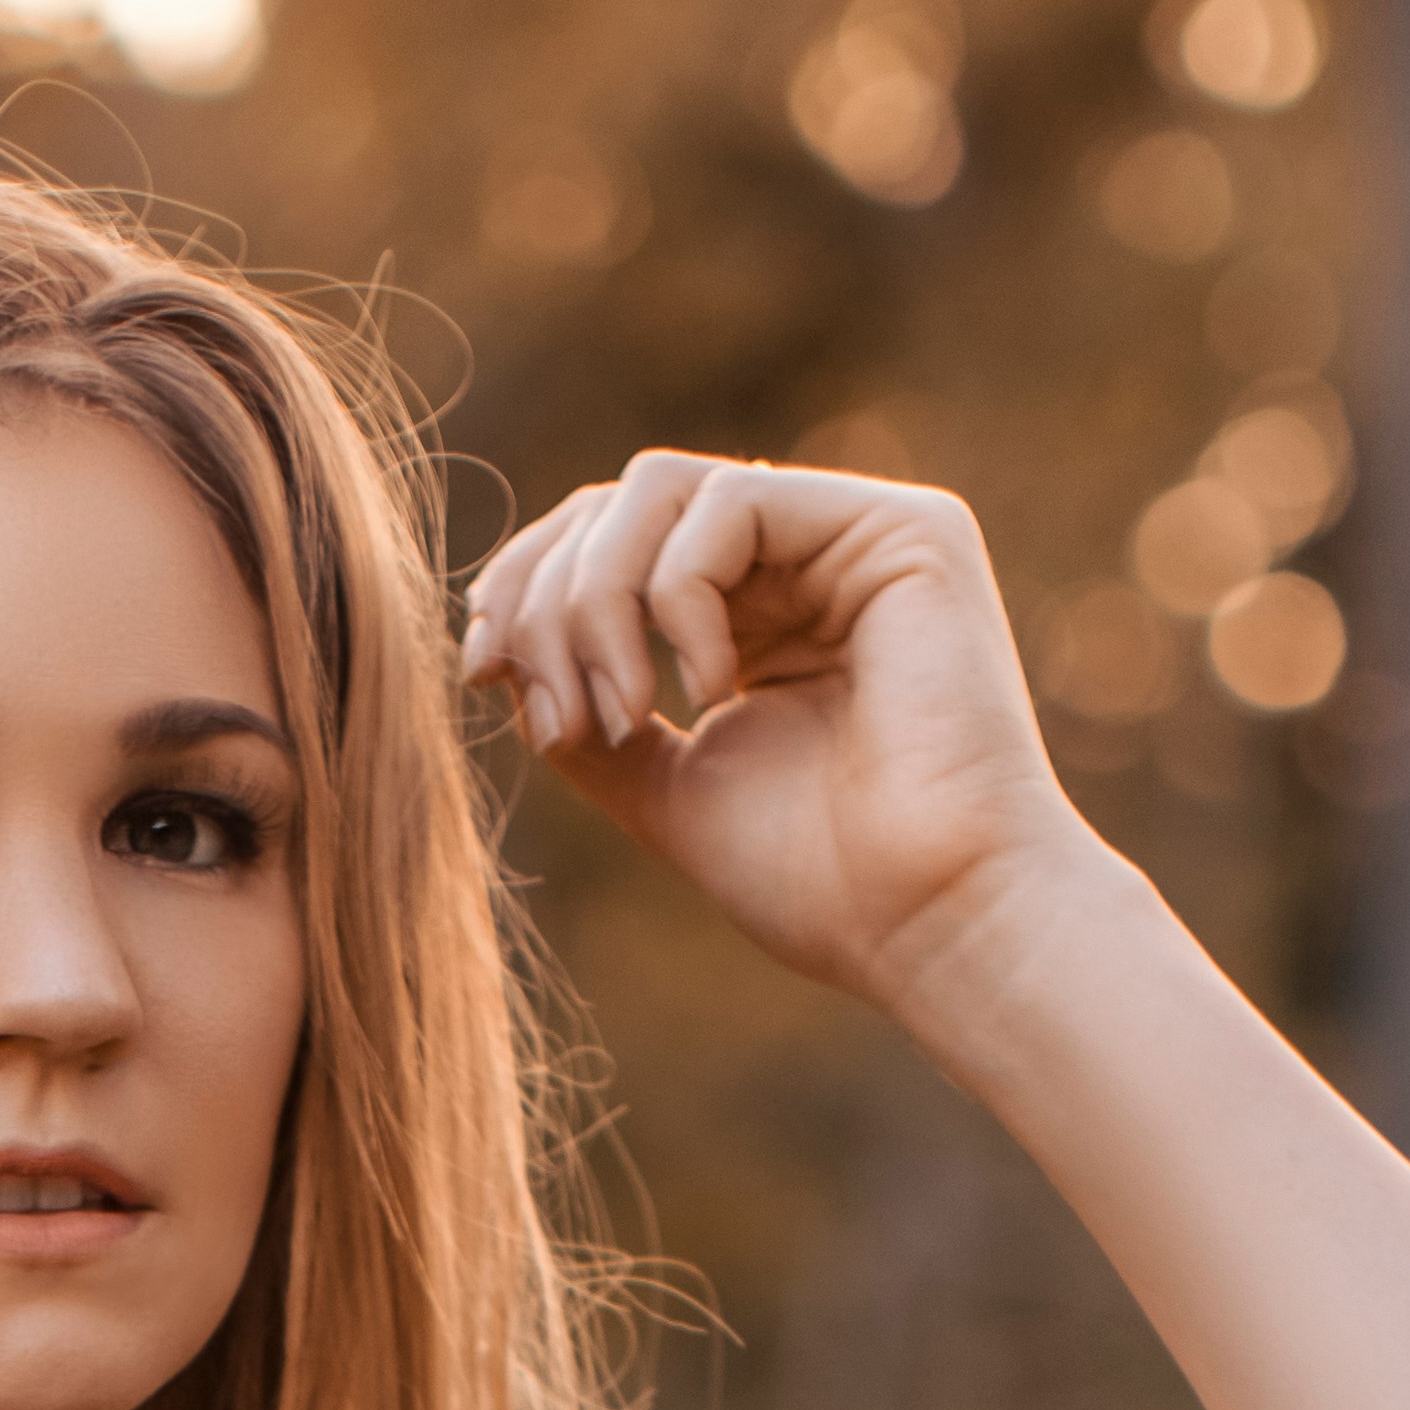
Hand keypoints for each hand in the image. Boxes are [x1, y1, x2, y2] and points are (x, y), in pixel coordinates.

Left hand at [459, 454, 1098, 1019]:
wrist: (930, 921)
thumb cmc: (820, 883)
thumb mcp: (665, 789)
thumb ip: (588, 717)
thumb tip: (502, 655)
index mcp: (752, 620)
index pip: (606, 546)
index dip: (523, 590)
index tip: (479, 673)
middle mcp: (802, 563)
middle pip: (616, 504)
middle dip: (547, 599)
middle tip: (558, 715)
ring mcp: (852, 536)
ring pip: (655, 488)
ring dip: (598, 598)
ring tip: (622, 716)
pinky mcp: (902, 528)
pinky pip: (726, 503)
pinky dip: (678, 596)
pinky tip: (708, 689)